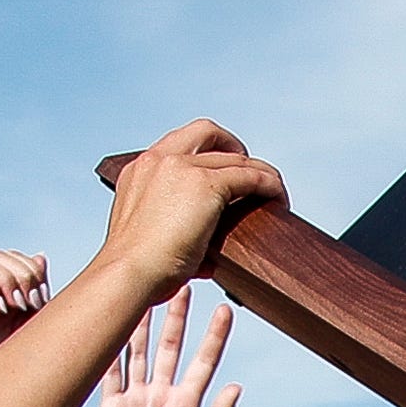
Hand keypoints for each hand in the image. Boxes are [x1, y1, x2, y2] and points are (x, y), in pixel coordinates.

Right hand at [0, 249, 49, 371]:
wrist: (19, 391)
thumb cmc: (35, 359)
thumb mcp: (44, 315)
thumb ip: (39, 285)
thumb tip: (39, 255)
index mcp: (10, 292)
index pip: (13, 256)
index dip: (30, 266)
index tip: (42, 297)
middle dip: (20, 271)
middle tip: (30, 301)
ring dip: (5, 277)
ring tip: (16, 304)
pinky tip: (1, 309)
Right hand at [98, 289, 237, 406]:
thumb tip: (236, 385)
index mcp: (186, 402)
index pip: (203, 360)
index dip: (214, 336)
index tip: (226, 309)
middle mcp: (161, 394)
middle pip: (170, 347)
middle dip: (177, 317)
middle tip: (183, 284)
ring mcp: (135, 397)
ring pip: (139, 352)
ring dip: (143, 324)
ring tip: (145, 293)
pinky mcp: (111, 406)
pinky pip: (110, 372)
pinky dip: (110, 349)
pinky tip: (111, 325)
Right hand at [101, 120, 284, 294]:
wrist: (128, 274)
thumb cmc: (134, 270)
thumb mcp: (148, 237)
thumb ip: (171, 228)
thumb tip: (206, 251)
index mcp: (138, 171)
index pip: (177, 146)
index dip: (202, 153)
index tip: (216, 170)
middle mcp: (158, 160)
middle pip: (205, 132)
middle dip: (230, 144)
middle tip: (245, 167)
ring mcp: (181, 168)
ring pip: (234, 156)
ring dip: (256, 170)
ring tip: (270, 188)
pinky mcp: (206, 185)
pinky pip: (250, 176)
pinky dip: (268, 185)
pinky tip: (277, 198)